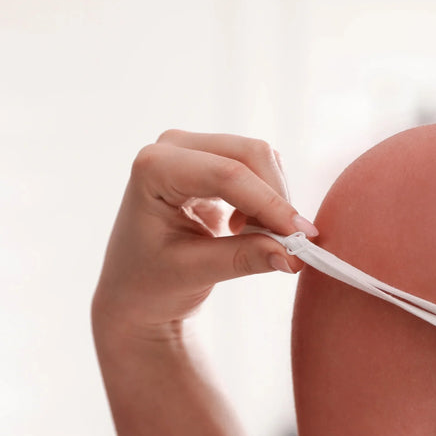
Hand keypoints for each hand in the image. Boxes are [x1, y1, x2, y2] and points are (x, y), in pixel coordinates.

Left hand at [92, 130, 317, 342]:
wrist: (133, 290)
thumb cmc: (148, 283)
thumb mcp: (193, 273)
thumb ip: (244, 259)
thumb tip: (294, 256)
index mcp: (153, 167)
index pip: (227, 174)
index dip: (270, 204)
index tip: (301, 239)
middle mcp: (172, 146)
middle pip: (250, 153)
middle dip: (276, 198)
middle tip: (290, 244)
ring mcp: (192, 148)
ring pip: (260, 157)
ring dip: (273, 199)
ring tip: (257, 239)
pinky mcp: (211, 159)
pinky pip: (257, 167)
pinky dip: (267, 198)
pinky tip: (247, 228)